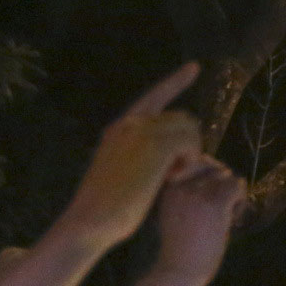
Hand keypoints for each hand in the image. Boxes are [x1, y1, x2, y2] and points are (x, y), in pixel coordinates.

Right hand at [58, 64, 204, 248]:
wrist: (91, 219)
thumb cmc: (107, 207)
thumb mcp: (122, 172)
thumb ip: (139, 155)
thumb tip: (168, 153)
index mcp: (120, 129)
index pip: (154, 97)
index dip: (175, 81)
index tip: (194, 66)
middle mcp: (130, 124)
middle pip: (181, 118)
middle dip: (187, 143)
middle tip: (174, 173)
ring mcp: (142, 132)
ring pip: (189, 129)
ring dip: (190, 154)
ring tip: (172, 178)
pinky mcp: (155, 146)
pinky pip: (190, 143)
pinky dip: (189, 162)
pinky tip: (173, 179)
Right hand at [150, 160, 243, 280]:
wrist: (178, 270)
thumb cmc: (178, 249)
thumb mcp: (174, 214)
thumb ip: (188, 195)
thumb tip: (215, 179)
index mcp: (167, 187)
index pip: (193, 163)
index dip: (207, 177)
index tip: (209, 197)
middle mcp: (180, 184)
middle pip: (211, 166)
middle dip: (221, 181)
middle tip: (224, 204)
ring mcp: (197, 192)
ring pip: (226, 175)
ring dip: (231, 192)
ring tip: (229, 213)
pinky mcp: (214, 203)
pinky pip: (236, 186)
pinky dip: (240, 199)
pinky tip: (235, 217)